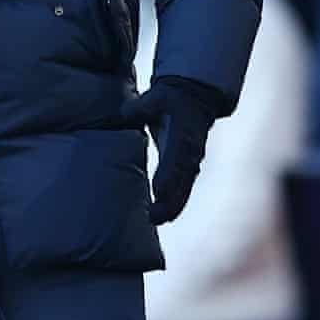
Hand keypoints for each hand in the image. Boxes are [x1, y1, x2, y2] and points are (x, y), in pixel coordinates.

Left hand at [120, 75, 222, 224]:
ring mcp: (191, 163)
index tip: (160, 192)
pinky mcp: (187, 169)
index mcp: (185, 135)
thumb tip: (127, 112)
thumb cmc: (170, 99)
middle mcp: (191, 153)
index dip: (169, 176)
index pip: (177, 158)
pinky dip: (174, 204)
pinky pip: (183, 190)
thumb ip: (143, 106)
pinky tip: (161, 218)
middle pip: (183, 182)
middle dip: (170, 201)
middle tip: (154, 218)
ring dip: (172, 207)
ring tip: (155, 222)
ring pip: (184, 190)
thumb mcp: (159, 97)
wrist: (193, 101)